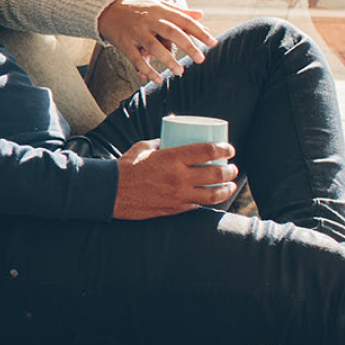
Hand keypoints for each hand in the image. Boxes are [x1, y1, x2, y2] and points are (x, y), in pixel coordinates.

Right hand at [96, 0, 216, 83]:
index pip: (183, 20)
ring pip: (154, 46)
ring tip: (180, 71)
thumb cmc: (138, 9)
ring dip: (168, 60)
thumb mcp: (158, 5)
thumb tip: (201, 15)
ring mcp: (136, 31)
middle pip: (172, 32)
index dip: (199, 31)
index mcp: (160, 10)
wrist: (108, 10)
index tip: (213, 43)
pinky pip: (136, 58)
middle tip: (200, 59)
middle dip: (188, 46)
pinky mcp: (125, 43)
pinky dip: (147, 70)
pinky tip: (157, 79)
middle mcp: (149, 20)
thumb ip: (179, 12)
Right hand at [111, 139, 237, 218]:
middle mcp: (179, 177)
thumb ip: (160, 143)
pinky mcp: (174, 209)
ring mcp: (178, 195)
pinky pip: (197, 205)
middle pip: (215, 174)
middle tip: (233, 167)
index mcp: (173, 158)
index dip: (224, 149)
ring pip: (212, 194)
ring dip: (226, 189)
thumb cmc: (126, 167)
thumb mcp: (144, 147)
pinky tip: (212, 197)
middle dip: (230, 170)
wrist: (112, 192)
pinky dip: (208, 200)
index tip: (230, 149)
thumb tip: (169, 136)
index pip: (207, 151)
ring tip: (231, 185)